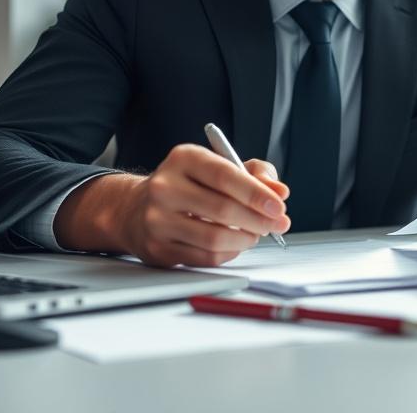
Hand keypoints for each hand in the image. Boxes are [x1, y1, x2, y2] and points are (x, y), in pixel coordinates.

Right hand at [54, 146, 289, 267]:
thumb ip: (254, 173)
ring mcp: (157, 220)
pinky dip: (228, 253)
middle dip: (258, 220)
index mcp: (183, 158)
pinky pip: (204, 257)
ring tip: (256, 233)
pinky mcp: (158, 248)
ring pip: (214, 238)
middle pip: (222, 209)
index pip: (225, 175)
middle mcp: (165, 187)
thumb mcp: (219, 165)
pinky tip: (234, 243)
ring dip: (245, 239)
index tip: (279, 205)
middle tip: (278, 224)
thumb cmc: (188, 185)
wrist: (137, 208)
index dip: (257, 193)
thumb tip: (279, 192)